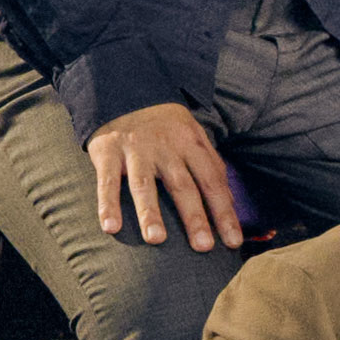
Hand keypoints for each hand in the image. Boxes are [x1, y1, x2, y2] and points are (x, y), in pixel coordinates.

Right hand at [84, 96, 256, 252]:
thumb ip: (211, 167)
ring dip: (150, 213)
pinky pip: (107, 181)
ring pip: (144, 185)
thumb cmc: (166, 126)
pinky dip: (107, 204)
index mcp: (191, 145)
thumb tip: (230, 203)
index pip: (213, 182)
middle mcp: (166, 149)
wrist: (126, 92)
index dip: (224, 212)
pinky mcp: (108, 153)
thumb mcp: (194, 136)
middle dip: (194, 217)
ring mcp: (136, 151)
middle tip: (203, 247)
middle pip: (183, 186)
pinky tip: (110, 227)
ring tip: (156, 239)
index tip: (233, 241)